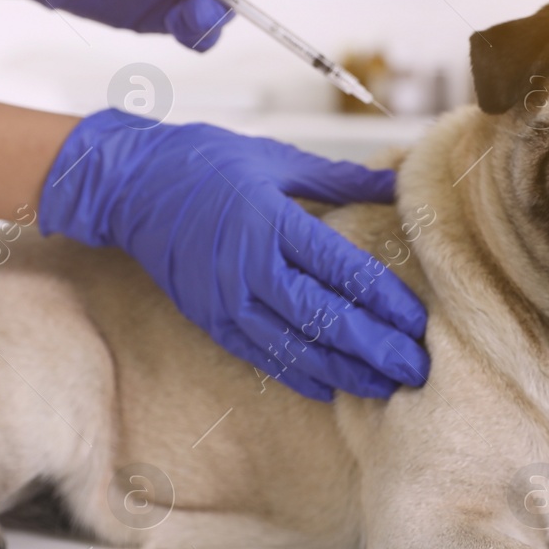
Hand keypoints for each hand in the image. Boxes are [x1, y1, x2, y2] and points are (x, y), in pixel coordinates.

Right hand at [39, 110, 430, 400]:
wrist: (129, 186)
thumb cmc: (205, 163)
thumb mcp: (274, 159)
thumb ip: (338, 178)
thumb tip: (394, 181)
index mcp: (271, 222)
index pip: (342, 271)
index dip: (384, 301)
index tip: (419, 323)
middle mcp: (250, 268)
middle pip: (326, 319)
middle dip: (375, 348)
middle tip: (417, 370)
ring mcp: (227, 300)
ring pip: (297, 347)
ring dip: (345, 371)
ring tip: (386, 386)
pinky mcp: (211, 319)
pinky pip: (263, 356)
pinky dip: (300, 375)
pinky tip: (332, 388)